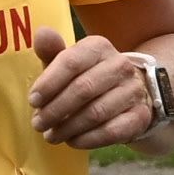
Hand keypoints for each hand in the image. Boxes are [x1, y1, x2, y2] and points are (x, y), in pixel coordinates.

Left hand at [27, 37, 173, 151]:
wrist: (128, 94)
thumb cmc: (88, 77)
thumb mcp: (69, 63)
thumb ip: (52, 51)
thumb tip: (41, 33)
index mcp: (99, 47)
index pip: (71, 62)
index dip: (48, 83)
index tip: (33, 101)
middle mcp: (120, 65)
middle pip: (83, 89)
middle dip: (55, 110)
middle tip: (38, 124)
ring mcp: (133, 91)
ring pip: (96, 113)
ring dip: (68, 128)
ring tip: (51, 135)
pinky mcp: (140, 116)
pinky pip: (111, 131)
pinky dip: (87, 139)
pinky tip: (72, 141)